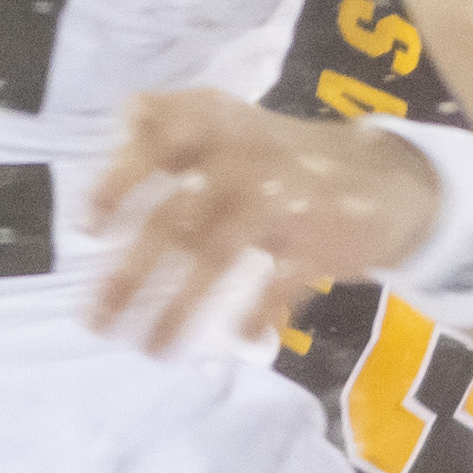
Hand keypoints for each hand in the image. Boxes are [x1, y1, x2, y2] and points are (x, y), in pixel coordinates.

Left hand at [88, 90, 443, 358]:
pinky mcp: (319, 237)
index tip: (89, 227)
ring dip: (179, 308)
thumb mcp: (228, 129)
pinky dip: (258, 311)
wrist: (382, 175)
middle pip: (175, 217)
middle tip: (96, 320)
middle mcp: (242, 156)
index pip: (154, 138)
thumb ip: (166, 143)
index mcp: (214, 124)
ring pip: (216, 256)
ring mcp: (283, 196)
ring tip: (150, 347)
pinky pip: (279, 282)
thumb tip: (94, 201)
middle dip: (132, 273)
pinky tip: (241, 337)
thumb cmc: (278, 159)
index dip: (119, 179)